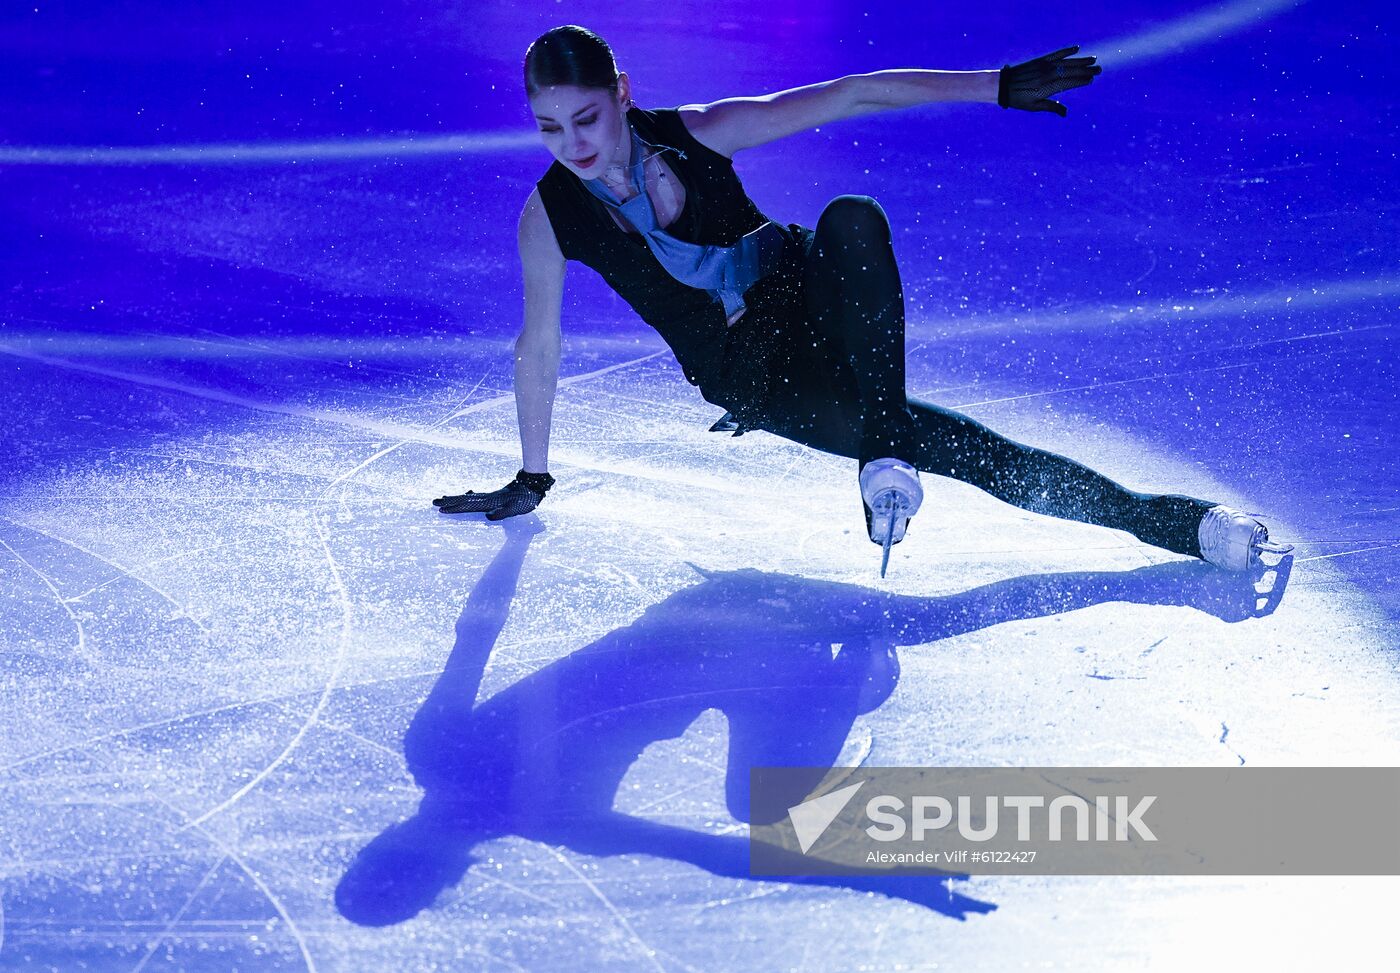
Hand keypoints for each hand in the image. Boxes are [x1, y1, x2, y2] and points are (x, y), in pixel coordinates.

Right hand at [433, 469, 554, 520]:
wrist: (533, 484)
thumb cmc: (526, 499)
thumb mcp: (516, 509)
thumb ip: (503, 513)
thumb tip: (488, 517)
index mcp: (489, 502)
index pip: (468, 506)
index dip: (454, 508)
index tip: (441, 509)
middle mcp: (487, 498)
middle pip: (464, 500)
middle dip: (449, 502)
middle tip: (434, 503)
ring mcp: (490, 496)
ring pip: (468, 497)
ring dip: (455, 498)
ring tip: (443, 498)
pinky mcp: (494, 495)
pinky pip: (476, 497)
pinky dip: (467, 496)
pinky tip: (466, 493)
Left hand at [999, 46, 1100, 116]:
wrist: (1003, 85)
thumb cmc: (1019, 99)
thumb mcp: (1034, 107)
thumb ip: (1051, 108)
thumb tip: (1066, 114)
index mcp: (1046, 89)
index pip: (1067, 83)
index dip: (1080, 81)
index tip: (1091, 79)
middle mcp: (1046, 76)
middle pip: (1069, 72)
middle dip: (1085, 70)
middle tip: (1099, 69)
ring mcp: (1043, 67)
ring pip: (1065, 62)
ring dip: (1080, 60)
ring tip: (1093, 59)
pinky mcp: (1039, 60)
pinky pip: (1055, 54)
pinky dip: (1066, 51)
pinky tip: (1077, 48)